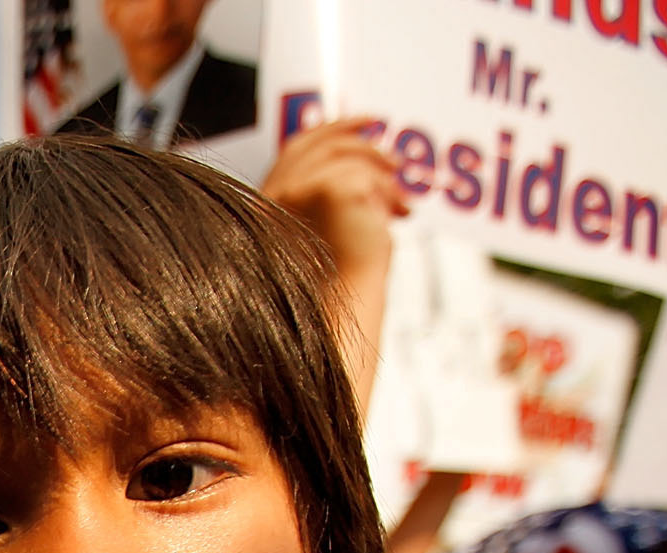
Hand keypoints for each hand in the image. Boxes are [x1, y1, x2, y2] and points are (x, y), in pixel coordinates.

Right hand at [260, 118, 410, 286]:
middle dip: (349, 128)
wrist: (338, 314)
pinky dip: (389, 192)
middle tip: (382, 126)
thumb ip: (333, 200)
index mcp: (265, 207)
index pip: (293, 151)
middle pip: (312, 142)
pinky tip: (399, 214)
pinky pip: (368, 174)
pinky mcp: (328, 189)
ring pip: (345, 155)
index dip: (326, 131)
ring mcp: (295, 191)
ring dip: (380, 169)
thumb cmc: (334, 291)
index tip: (357, 123)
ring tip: (401, 193)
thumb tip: (369, 165)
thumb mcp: (328, 234)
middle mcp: (273, 195)